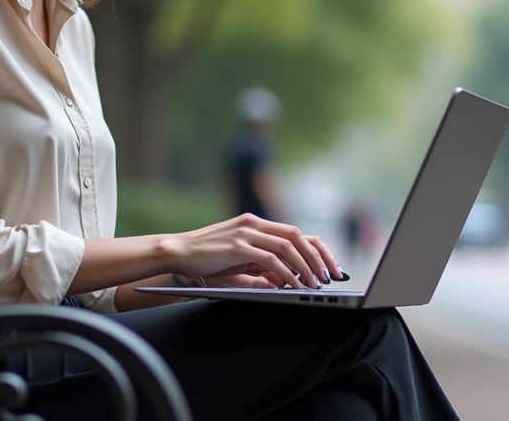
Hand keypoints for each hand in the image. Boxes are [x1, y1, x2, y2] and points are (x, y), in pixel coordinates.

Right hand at [163, 214, 343, 289]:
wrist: (177, 252)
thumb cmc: (205, 259)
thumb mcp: (238, 260)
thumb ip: (260, 265)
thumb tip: (285, 279)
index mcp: (255, 224)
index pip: (295, 231)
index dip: (317, 248)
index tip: (330, 265)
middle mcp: (254, 223)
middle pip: (298, 236)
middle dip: (319, 257)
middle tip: (331, 276)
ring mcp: (246, 233)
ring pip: (288, 246)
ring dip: (306, 266)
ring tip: (315, 284)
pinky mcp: (238, 246)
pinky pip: (271, 259)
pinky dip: (287, 273)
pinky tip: (294, 285)